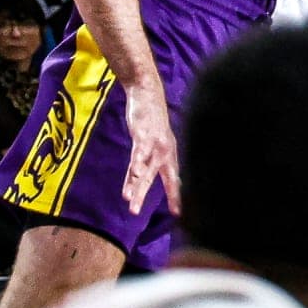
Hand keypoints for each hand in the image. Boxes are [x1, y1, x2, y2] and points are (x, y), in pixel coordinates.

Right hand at [119, 79, 182, 214]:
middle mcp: (164, 151)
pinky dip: (137, 162)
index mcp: (169, 154)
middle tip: (153, 214)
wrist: (147, 93)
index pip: (174, 179)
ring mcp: (154, 144)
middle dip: (153, 196)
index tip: (177, 214)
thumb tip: (145, 173)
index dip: (175, 196)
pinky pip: (139, 152)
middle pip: (158, 179)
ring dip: (137, 186)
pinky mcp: (142, 135)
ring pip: (144, 169)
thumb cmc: (150, 119)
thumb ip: (150, 158)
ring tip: (129, 201)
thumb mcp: (156, 140)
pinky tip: (136, 173)